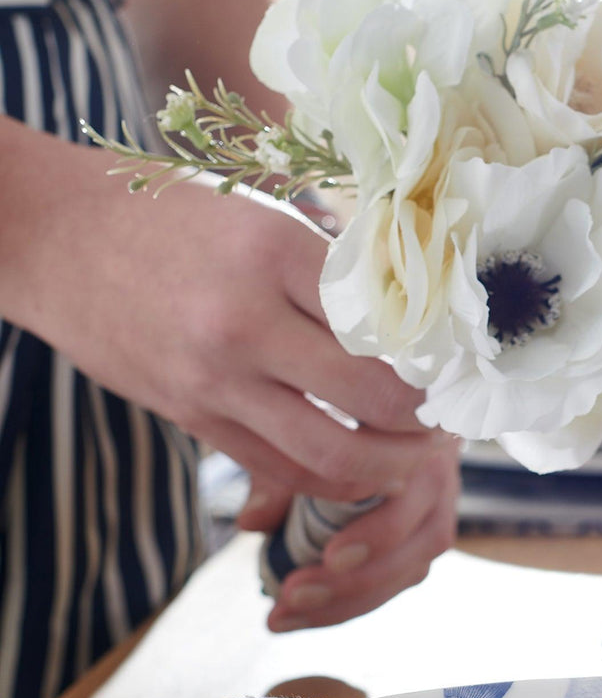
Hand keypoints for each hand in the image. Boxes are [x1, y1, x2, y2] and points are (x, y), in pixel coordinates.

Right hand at [1, 125, 439, 504]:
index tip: (456, 368)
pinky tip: (358, 469)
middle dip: (423, 422)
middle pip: (372, 399)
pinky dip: (331, 479)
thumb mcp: (255, 219)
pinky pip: (281, 470)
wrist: (50, 237)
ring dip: (388, 467)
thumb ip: (325, 274)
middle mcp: (245, 322)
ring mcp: (215, 380)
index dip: (433, 358)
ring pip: (332, 454)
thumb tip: (408, 327)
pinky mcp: (193, 418)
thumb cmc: (166, 218)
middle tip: (446, 421)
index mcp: (273, 254)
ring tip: (414, 457)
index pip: (384, 324)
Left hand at [236, 435, 461, 630]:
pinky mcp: (423, 541)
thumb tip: (250, 521)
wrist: (373, 408)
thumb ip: (277, 472)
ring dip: (349, 601)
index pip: (412, 496)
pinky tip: (304, 613)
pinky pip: (398, 581)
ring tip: (285, 614)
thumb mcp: (296, 428)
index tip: (332, 557)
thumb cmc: (334, 415)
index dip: (378, 533)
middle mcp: (439, 479)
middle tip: (292, 595)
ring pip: (412, 571)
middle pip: (419, 546)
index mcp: (418, 442)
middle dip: (356, 581)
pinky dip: (352, 602)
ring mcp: (437, 513)